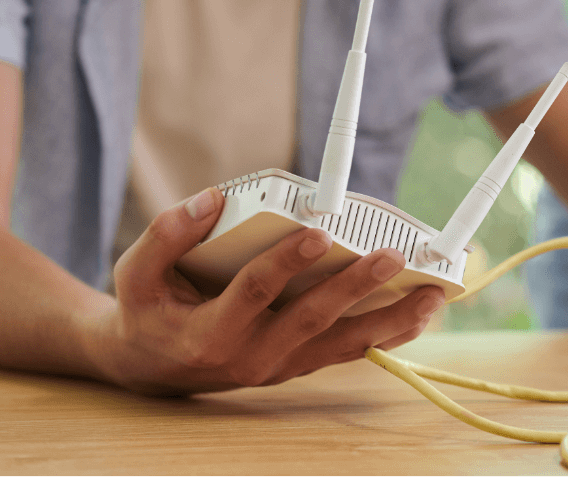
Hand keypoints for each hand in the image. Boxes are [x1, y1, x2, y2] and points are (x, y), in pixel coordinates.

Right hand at [91, 187, 443, 394]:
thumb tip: (213, 199)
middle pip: (311, 319)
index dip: (285, 263)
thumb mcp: (135, 273)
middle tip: (391, 255)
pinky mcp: (299, 364)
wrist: (152, 368)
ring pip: (342, 344)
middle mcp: (251, 357)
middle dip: (355, 286)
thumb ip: (167, 234)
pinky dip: (387, 333)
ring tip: (431, 294)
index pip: (253, 293)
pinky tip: (420, 312)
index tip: (318, 231)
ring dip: (390, 319)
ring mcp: (280, 365)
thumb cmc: (148, 311)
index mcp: (209, 333)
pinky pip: (348, 351)